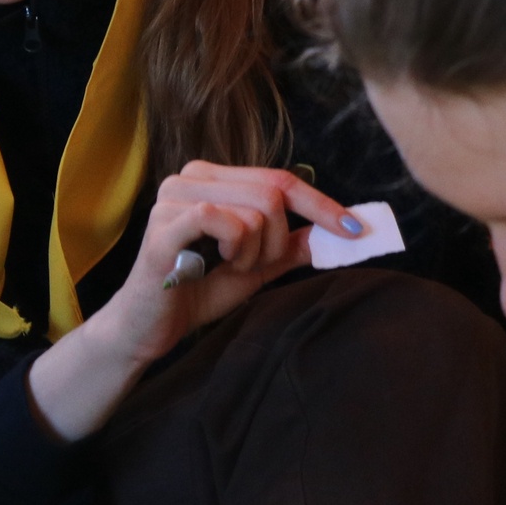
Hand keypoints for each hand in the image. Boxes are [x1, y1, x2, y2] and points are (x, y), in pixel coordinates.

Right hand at [96, 163, 366, 366]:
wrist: (148, 327)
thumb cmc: (195, 292)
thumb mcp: (255, 268)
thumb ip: (290, 247)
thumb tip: (339, 233)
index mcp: (211, 178)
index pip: (280, 179)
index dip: (322, 204)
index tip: (357, 229)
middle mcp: (190, 177)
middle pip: (273, 192)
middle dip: (281, 239)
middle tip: (257, 266)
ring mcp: (173, 197)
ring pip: (254, 210)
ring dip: (256, 251)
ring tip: (228, 267)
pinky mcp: (164, 224)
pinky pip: (225, 221)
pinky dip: (235, 249)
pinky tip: (214, 264)